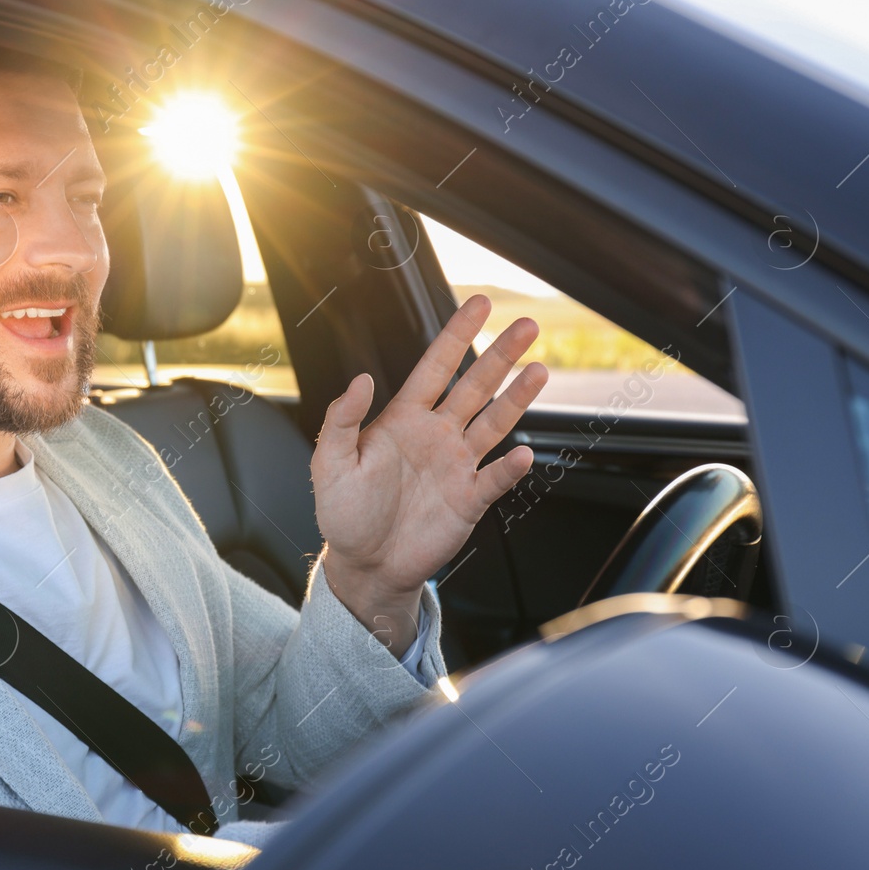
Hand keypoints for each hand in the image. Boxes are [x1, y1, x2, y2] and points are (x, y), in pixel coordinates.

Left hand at [312, 295, 547, 657]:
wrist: (365, 566)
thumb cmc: (344, 515)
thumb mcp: (330, 464)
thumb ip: (342, 420)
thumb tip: (361, 380)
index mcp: (403, 420)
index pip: (435, 367)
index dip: (457, 335)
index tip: (479, 304)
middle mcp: (436, 436)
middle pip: (476, 386)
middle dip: (501, 355)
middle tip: (527, 325)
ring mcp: (456, 466)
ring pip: (494, 424)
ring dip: (517, 399)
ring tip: (538, 371)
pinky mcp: (469, 500)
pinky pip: (495, 479)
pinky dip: (509, 468)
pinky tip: (523, 454)